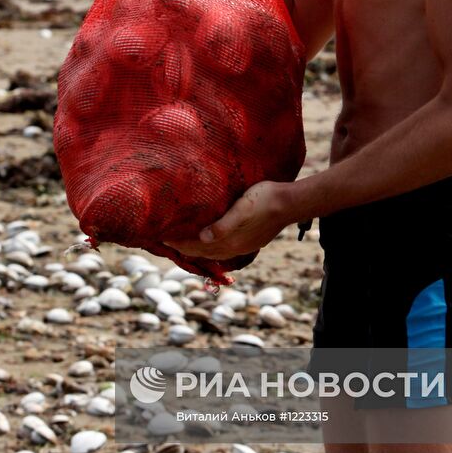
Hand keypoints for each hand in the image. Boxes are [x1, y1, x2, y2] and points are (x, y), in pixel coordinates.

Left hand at [162, 181, 291, 259]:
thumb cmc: (264, 199)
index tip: (161, 239)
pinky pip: (224, 249)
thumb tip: (203, 238)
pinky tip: (210, 241)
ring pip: (214, 253)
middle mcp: (234, 248)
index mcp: (230, 242)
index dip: (179, 244)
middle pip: (203, 253)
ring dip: (198, 250)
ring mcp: (243, 247)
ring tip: (184, 243)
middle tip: (167, 242)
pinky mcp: (250, 241)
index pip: (197, 247)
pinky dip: (211, 248)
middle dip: (185, 249)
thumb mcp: (242, 208)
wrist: (290, 202)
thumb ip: (223, 225)